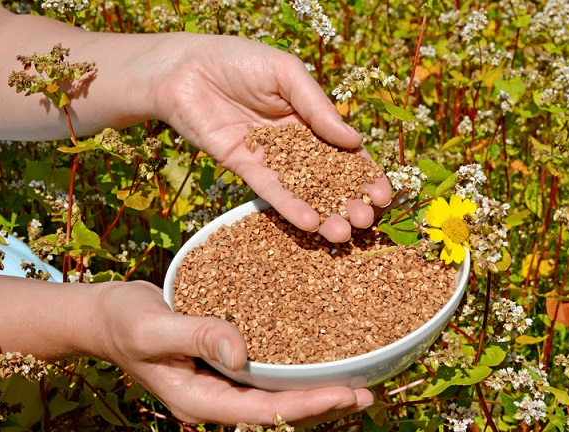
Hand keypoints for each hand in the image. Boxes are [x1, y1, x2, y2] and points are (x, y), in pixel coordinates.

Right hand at [95, 281, 373, 425]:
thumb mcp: (152, 326)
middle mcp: (214, 397)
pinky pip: (264, 375)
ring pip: (275, 396)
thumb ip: (196, 334)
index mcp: (197, 399)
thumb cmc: (122, 320)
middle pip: (277, 412)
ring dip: (314, 392)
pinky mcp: (222, 365)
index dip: (306, 405)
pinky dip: (294, 370)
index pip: (262, 411)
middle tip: (368, 395)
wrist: (104, 316)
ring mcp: (218, 384)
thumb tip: (242, 353)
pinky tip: (320, 357)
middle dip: (322, 405)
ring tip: (358, 384)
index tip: (344, 395)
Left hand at [150, 34, 391, 241]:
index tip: (383, 194)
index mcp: (311, 118)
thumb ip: (319, 108)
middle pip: (329, 177)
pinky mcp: (245, 169)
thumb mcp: (287, 75)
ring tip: (342, 233)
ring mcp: (271, 157)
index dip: (365, 173)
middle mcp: (294, 142)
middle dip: (349, 200)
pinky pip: (271, 192)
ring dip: (325, 212)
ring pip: (303, 190)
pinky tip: (310, 224)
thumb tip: (355, 142)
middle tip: (365, 220)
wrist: (185, 69)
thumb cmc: (239, 60)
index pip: (346, 151)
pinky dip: (290, 208)